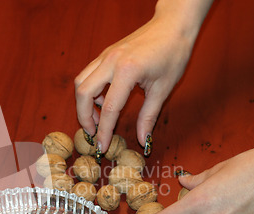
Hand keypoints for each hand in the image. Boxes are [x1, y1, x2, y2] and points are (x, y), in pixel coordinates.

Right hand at [75, 0, 211, 152]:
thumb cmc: (173, 54)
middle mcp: (111, 61)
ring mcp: (105, 55)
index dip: (104, 131)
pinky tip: (105, 100)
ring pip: (81, 82)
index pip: (109, 108)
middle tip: (93, 133)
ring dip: (84, 103)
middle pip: (83, 93)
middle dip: (84, 117)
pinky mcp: (105, 54)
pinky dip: (90, 90)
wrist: (172, 25)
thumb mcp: (163, 88)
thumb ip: (149, 116)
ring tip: (99, 117)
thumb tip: (144, 141)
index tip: (102, 147)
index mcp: (128, 71)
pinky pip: (88, 74)